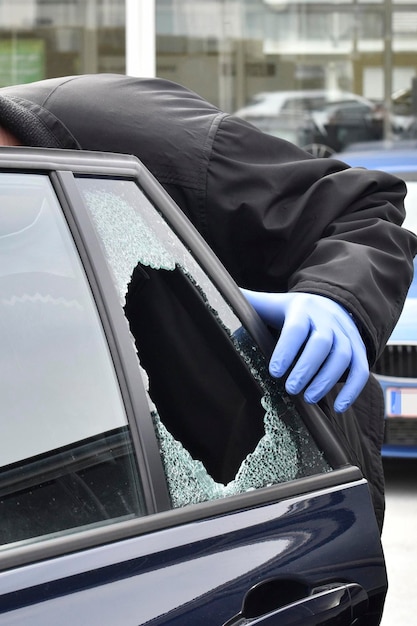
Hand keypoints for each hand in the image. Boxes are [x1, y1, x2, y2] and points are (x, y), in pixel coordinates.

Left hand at [240, 290, 368, 411]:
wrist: (331, 304)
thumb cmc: (292, 312)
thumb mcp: (271, 304)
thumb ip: (248, 304)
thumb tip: (216, 294)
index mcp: (301, 309)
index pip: (296, 328)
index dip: (286, 350)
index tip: (274, 371)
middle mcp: (327, 320)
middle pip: (322, 343)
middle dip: (307, 367)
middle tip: (291, 388)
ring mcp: (345, 334)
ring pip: (344, 356)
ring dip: (327, 380)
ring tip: (309, 398)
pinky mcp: (359, 349)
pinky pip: (361, 369)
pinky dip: (353, 389)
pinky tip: (338, 407)